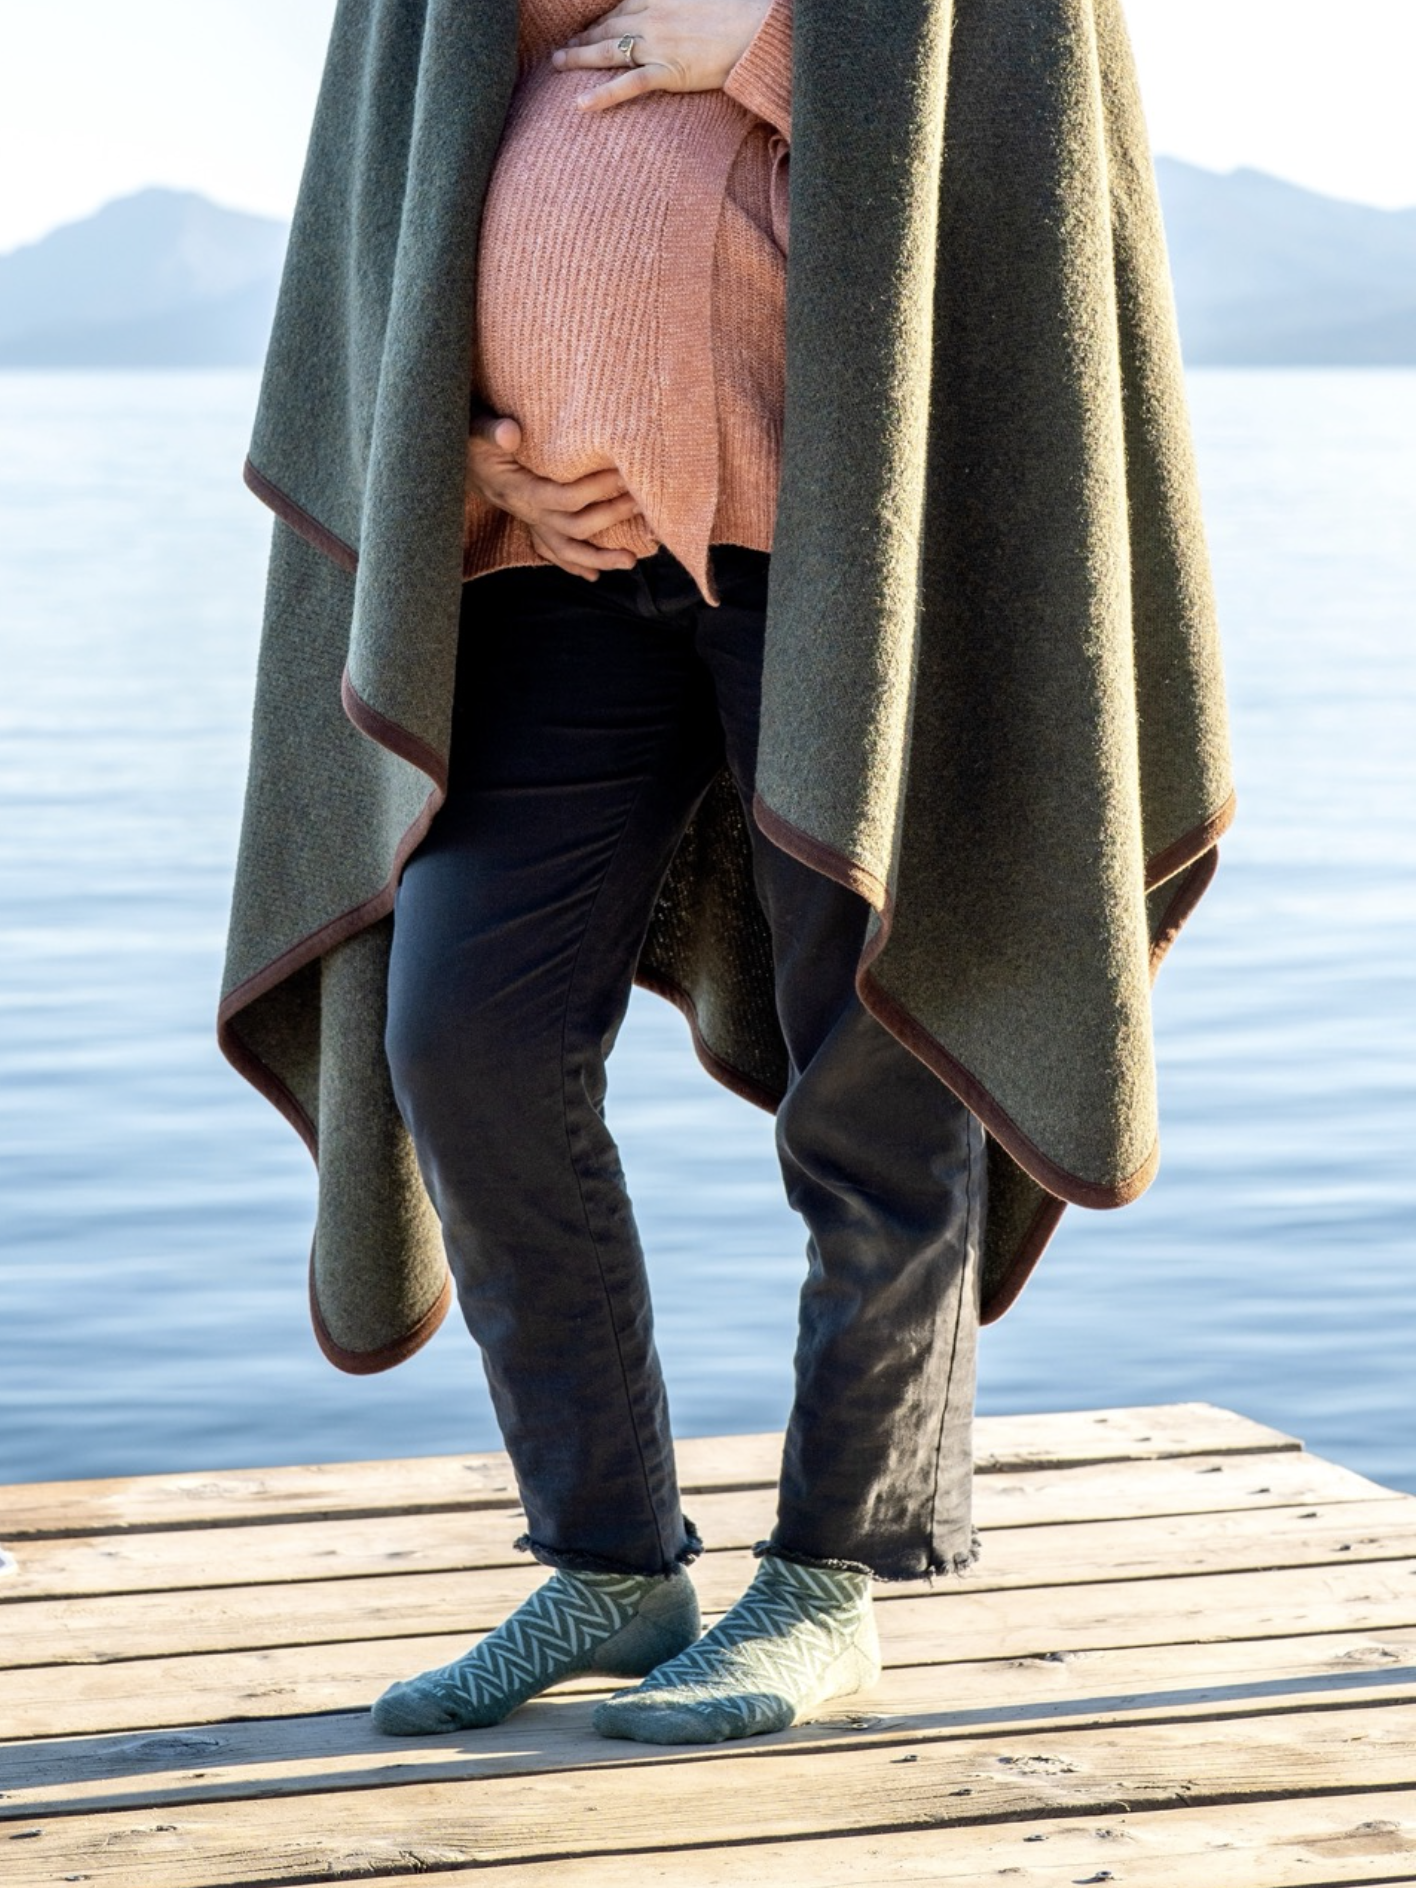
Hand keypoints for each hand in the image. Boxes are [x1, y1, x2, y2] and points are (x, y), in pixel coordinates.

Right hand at [465, 411, 642, 580]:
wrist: (455, 458)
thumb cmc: (471, 439)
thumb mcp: (475, 429)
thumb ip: (492, 431)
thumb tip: (512, 433)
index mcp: (519, 490)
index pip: (564, 497)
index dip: (595, 489)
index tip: (623, 474)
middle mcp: (527, 513)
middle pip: (574, 527)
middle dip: (609, 518)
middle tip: (640, 504)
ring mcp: (530, 523)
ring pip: (567, 550)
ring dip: (599, 558)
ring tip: (631, 561)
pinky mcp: (531, 525)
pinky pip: (553, 552)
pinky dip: (574, 565)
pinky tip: (595, 575)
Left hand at [551, 0, 770, 112]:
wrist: (754, 30)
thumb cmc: (735, 11)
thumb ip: (680, 0)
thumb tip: (674, 8)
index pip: (621, 8)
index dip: (601, 19)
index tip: (587, 27)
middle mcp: (652, 18)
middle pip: (609, 27)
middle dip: (584, 37)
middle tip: (564, 48)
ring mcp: (657, 45)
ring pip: (609, 51)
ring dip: (580, 57)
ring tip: (558, 64)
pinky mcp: (667, 72)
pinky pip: (628, 85)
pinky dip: (603, 95)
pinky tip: (581, 104)